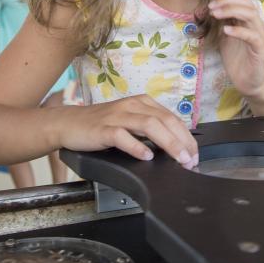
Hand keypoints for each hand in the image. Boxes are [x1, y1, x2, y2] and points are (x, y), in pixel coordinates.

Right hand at [56, 95, 198, 168]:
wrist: (68, 124)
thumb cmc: (100, 125)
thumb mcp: (128, 121)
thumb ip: (148, 129)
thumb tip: (173, 146)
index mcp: (141, 103)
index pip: (171, 117)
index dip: (186, 136)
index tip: (194, 153)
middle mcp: (132, 105)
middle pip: (164, 120)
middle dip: (182, 141)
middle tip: (191, 160)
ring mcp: (117, 116)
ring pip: (149, 125)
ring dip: (168, 143)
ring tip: (178, 158)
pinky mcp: (103, 129)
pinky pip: (123, 136)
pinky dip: (137, 147)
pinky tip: (146, 157)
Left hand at [209, 0, 263, 99]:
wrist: (247, 82)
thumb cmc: (236, 59)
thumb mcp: (224, 37)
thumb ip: (220, 24)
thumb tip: (207, 10)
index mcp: (248, 21)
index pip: (242, 0)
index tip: (210, 4)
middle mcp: (256, 25)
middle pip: (247, 4)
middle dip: (228, 2)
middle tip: (211, 7)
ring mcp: (260, 36)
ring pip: (251, 15)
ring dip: (232, 11)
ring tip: (216, 15)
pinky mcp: (261, 50)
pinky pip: (253, 36)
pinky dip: (239, 31)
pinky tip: (226, 30)